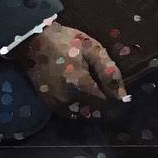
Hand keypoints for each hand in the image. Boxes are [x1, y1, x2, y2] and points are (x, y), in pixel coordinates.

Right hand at [13, 22, 128, 119]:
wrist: (34, 42)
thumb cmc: (65, 41)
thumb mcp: (92, 48)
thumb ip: (109, 71)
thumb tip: (123, 96)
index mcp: (79, 85)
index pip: (108, 105)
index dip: (117, 100)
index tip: (120, 93)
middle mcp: (68, 101)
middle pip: (98, 114)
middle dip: (106, 104)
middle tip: (106, 87)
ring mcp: (57, 105)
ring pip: (85, 116)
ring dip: (93, 107)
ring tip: (93, 88)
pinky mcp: (51, 106)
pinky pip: (73, 114)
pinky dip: (81, 107)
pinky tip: (81, 92)